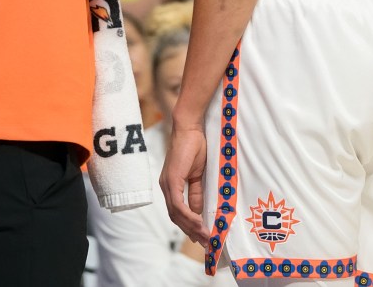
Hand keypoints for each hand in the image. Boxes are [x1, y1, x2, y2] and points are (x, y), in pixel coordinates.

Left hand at [160, 121, 208, 245]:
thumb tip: (199, 212)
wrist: (190, 128)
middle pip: (176, 217)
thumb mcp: (198, 175)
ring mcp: (167, 184)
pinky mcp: (172, 180)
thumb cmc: (195, 147)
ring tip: (206, 236)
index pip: (177, 212)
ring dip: (191, 227)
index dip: (189, 226)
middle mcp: (166, 187)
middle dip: (191, 231)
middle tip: (206, 242)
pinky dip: (188, 216)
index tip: (201, 237)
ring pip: (176, 214)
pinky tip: (199, 223)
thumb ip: (197, 193)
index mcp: (171, 186)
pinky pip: (178, 204)